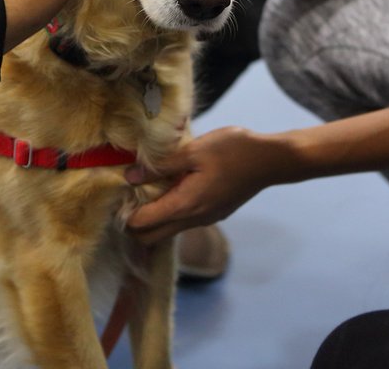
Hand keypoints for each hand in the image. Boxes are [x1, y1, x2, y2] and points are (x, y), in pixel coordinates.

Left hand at [125, 126, 282, 243]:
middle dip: (134, 224)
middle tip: (127, 197)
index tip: (117, 195)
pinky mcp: (214, 214)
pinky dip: (169, 212)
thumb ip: (161, 165)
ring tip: (146, 190)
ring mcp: (205, 220)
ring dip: (153, 218)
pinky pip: (183, 221)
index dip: (125, 214)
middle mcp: (194, 220)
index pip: (143, 226)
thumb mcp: (194, 151)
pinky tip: (169, 188)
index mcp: (185, 206)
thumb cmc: (233, 150)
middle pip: (151, 238)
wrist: (271, 160)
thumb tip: (130, 176)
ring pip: (168, 231)